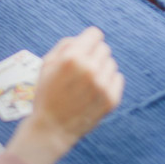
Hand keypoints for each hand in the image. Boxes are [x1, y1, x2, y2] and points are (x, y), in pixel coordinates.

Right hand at [7, 27, 123, 163]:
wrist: (51, 129)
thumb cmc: (47, 94)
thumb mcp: (46, 64)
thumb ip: (65, 45)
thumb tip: (83, 38)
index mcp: (72, 58)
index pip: (95, 34)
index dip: (88, 40)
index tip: (85, 48)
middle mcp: (90, 69)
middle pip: (104, 48)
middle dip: (93, 56)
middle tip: (82, 70)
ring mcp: (102, 86)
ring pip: (111, 63)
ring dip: (101, 69)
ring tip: (87, 83)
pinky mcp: (111, 99)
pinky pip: (118, 78)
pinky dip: (109, 82)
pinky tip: (95, 91)